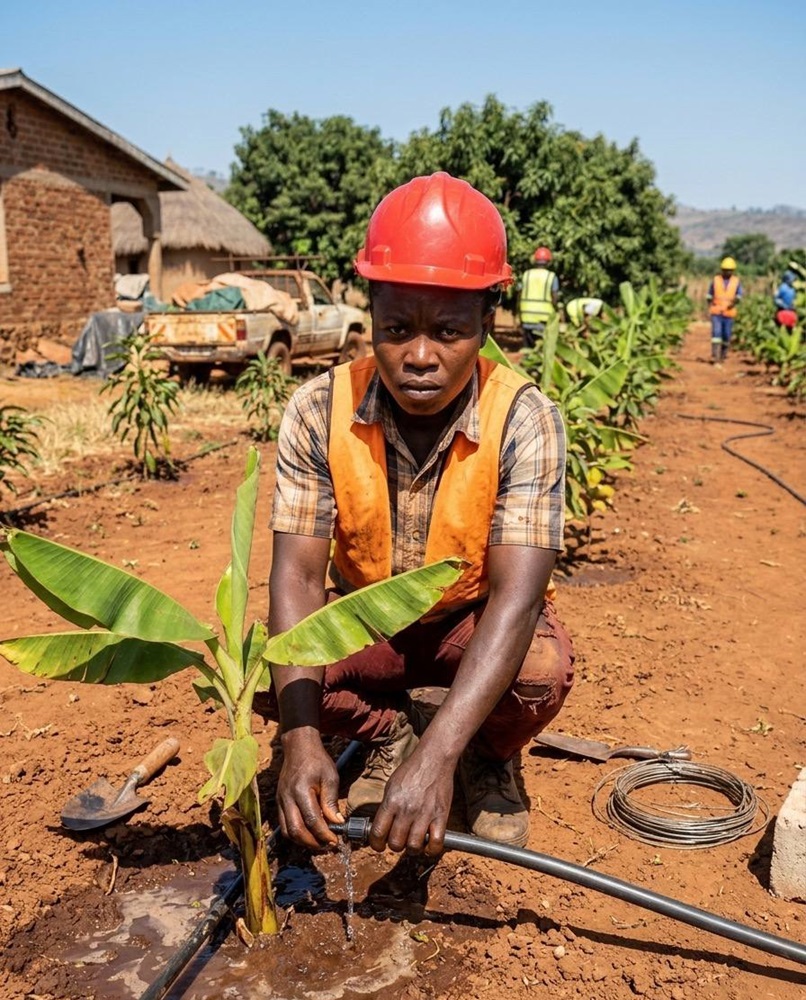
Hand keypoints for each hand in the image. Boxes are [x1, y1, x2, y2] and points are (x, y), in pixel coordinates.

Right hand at [276, 729, 342, 850]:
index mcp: (301, 790)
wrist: (298, 747)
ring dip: (303, 841)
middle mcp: (287, 798)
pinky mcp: (279, 802)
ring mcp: (280, 801)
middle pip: (295, 831)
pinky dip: (296, 833)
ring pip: (287, 831)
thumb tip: (337, 823)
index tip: (335, 840)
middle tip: (328, 845)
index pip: (312, 820)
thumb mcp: (330, 777)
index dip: (324, 834)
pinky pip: (284, 825)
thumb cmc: (316, 760)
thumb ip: (331, 801)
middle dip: (312, 843)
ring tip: (319, 841)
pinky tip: (309, 832)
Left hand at [368, 746, 455, 856]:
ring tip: (414, 841)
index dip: (376, 844)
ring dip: (412, 848)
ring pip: (413, 847)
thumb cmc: (412, 771)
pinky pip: (436, 843)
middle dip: (395, 846)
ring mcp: (424, 814)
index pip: (377, 833)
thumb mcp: (392, 785)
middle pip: (395, 844)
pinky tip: (429, 842)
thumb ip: (387, 807)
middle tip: (399, 839)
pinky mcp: (440, 816)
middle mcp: (406, 810)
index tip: (379, 845)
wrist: (434, 758)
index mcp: (391, 802)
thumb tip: (381, 826)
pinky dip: (431, 849)